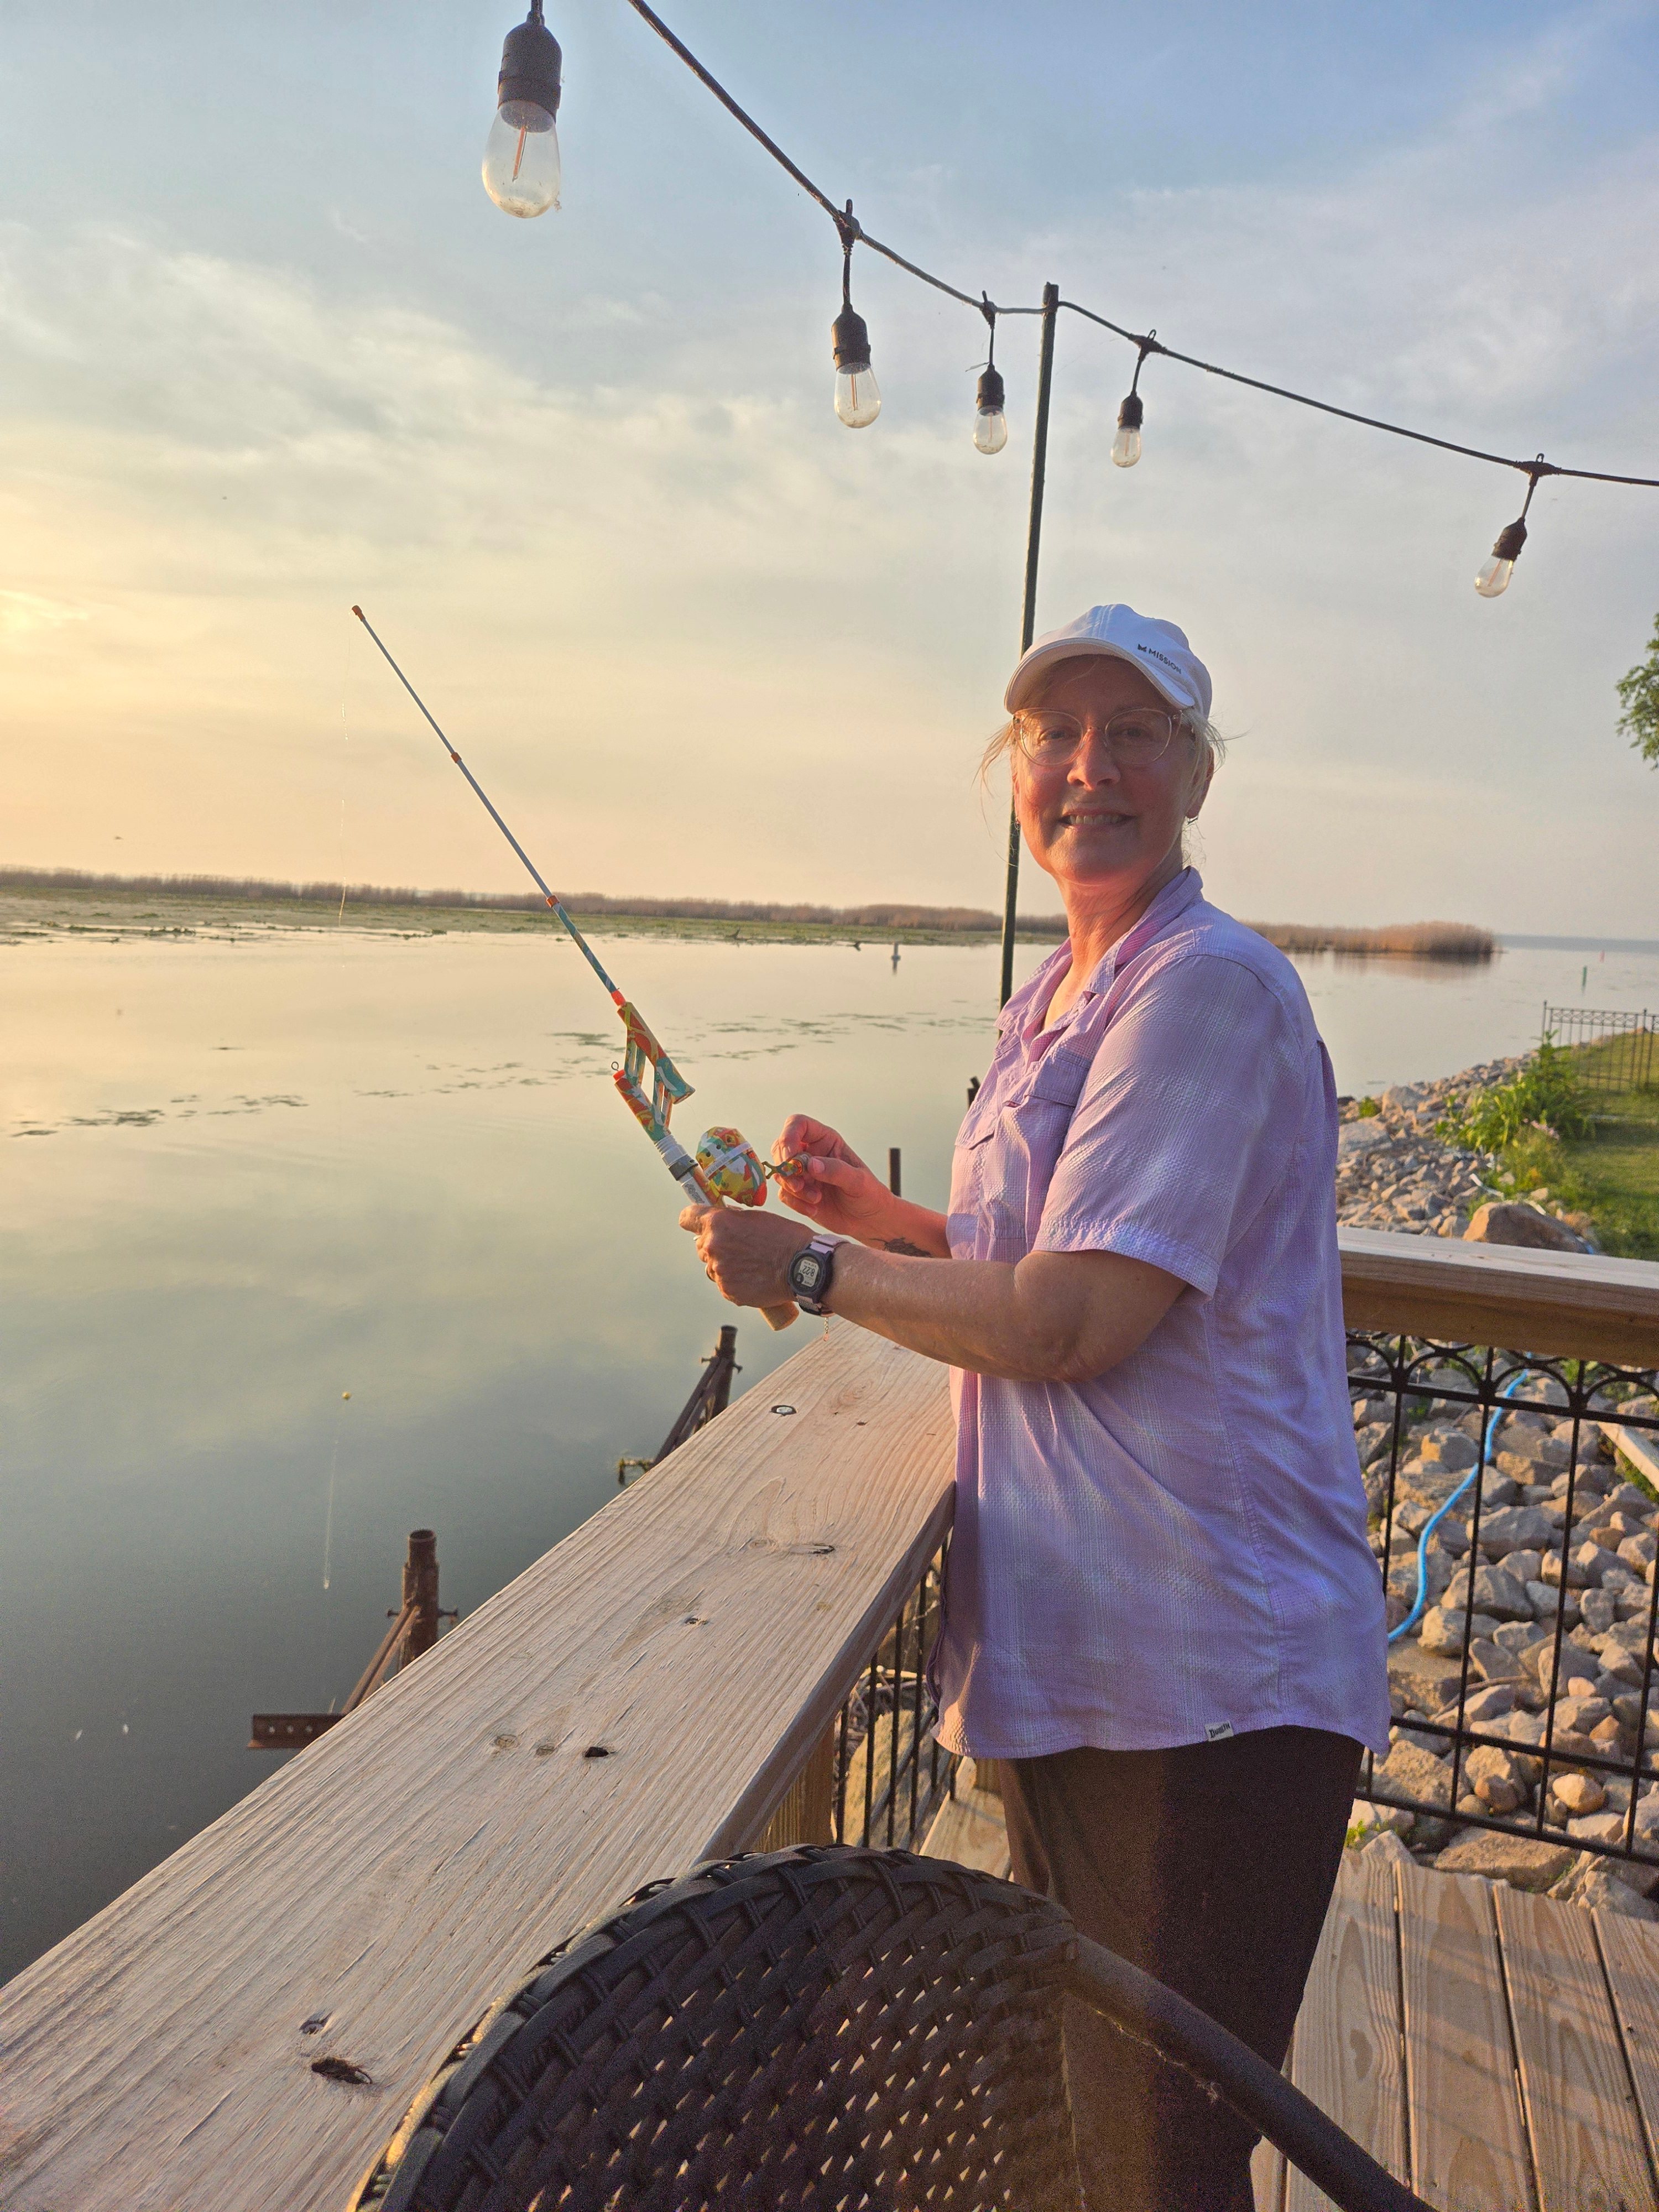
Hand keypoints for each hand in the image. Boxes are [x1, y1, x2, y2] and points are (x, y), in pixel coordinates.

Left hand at [680, 1203, 810, 1309]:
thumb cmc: (785, 1237)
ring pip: (713, 1267)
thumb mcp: (757, 1217)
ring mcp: (719, 1271)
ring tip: (751, 1265)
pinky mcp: (728, 1291)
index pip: (687, 1218)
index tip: (697, 1223)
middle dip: (716, 1245)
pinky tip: (754, 1277)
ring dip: (726, 1265)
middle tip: (740, 1248)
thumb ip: (733, 1219)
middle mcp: (713, 1246)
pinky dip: (735, 1282)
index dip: (693, 1219)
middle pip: (701, 1245)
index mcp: (718, 1223)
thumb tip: (722, 1219)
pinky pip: (724, 1284)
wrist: (803, 1267)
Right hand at [771, 1114, 900, 1241]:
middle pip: (781, 1148)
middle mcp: (811, 1153)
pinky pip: (784, 1194)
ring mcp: (803, 1173)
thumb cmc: (869, 1194)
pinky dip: (796, 1203)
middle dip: (786, 1168)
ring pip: (781, 1173)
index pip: (798, 1124)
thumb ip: (836, 1171)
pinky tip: (813, 1209)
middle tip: (799, 1185)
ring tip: (816, 1199)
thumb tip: (810, 1164)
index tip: (791, 1157)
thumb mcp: (858, 1181)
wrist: (869, 1220)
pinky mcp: (799, 1193)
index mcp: (826, 1141)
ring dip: (793, 1188)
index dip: (788, 1136)